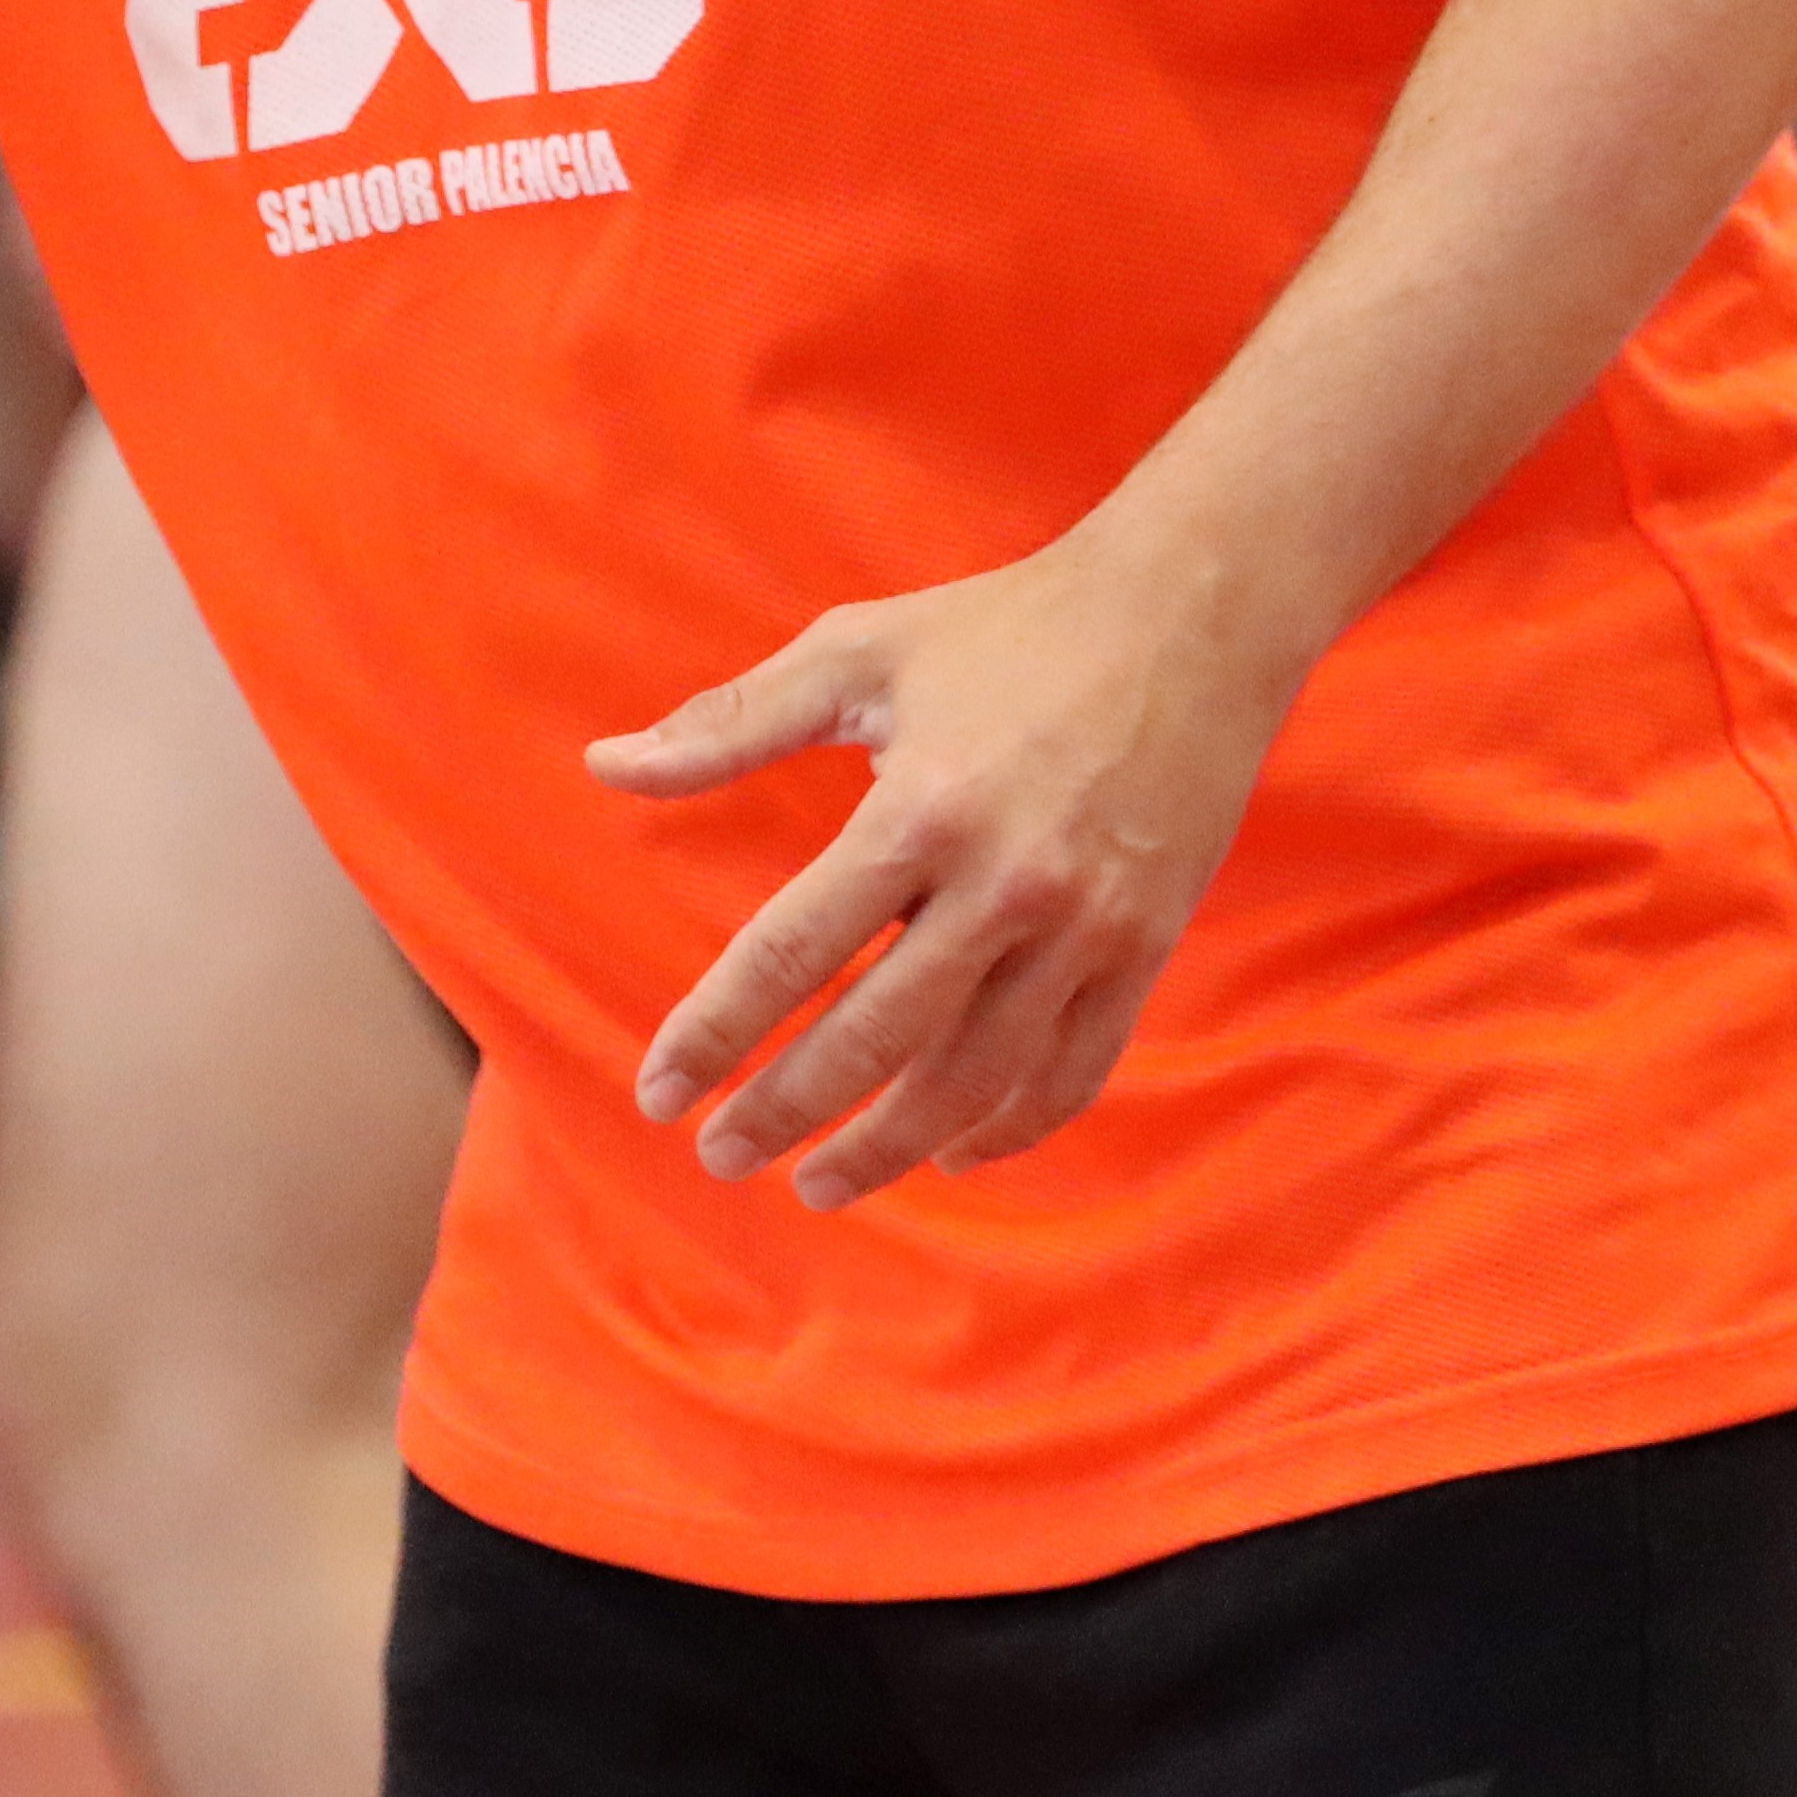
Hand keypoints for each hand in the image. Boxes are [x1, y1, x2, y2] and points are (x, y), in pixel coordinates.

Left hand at [589, 530, 1301, 1211]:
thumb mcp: (858, 652)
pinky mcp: (1144, 947)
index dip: (712, 1034)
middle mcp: (1005, 885)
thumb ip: (728, 723)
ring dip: (889, 1148)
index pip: (789, 954)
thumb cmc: (1006, 626)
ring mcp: (1085, 928)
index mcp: (920, 809)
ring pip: (973, 1081)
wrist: (1193, 613)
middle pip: (874, 1040)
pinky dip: (1008, 1129)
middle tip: (719, 1156)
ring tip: (819, 1183)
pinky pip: (1072, 1072)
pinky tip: (951, 1152)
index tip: (656, 1093)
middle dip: (785, 1113)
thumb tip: (603, 768)